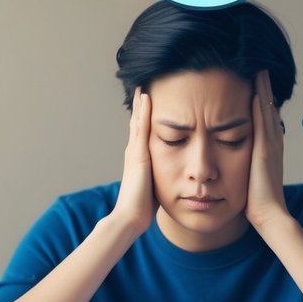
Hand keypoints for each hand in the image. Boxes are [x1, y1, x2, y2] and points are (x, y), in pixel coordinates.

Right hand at [110, 87, 156, 235]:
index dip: (145, 118)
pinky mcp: (138, 154)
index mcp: (139, 159)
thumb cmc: (143, 206)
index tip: (149, 102)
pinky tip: (147, 97)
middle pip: (137, 123)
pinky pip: (141, 128)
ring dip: (141, 103)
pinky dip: (144, 112)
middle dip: (141, 106)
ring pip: (138, 121)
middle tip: (143, 86)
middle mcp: (134, 152)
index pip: (142, 133)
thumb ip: (158, 177)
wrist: (130, 217)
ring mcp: (135, 152)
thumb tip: (171, 176)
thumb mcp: (153, 186)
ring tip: (144, 85)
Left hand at [246, 70, 290, 231]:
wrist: (269, 216)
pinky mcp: (264, 152)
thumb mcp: (251, 176)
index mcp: (268, 148)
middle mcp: (272, 143)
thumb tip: (235, 157)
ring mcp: (270, 146)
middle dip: (265, 88)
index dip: (262, 99)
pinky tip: (256, 91)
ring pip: (267, 111)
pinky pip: (262, 123)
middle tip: (261, 67)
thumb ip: (248, 164)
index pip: (266, 117)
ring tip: (259, 70)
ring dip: (263, 90)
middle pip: (269, 108)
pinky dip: (260, 106)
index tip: (256, 82)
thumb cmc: (257, 202)